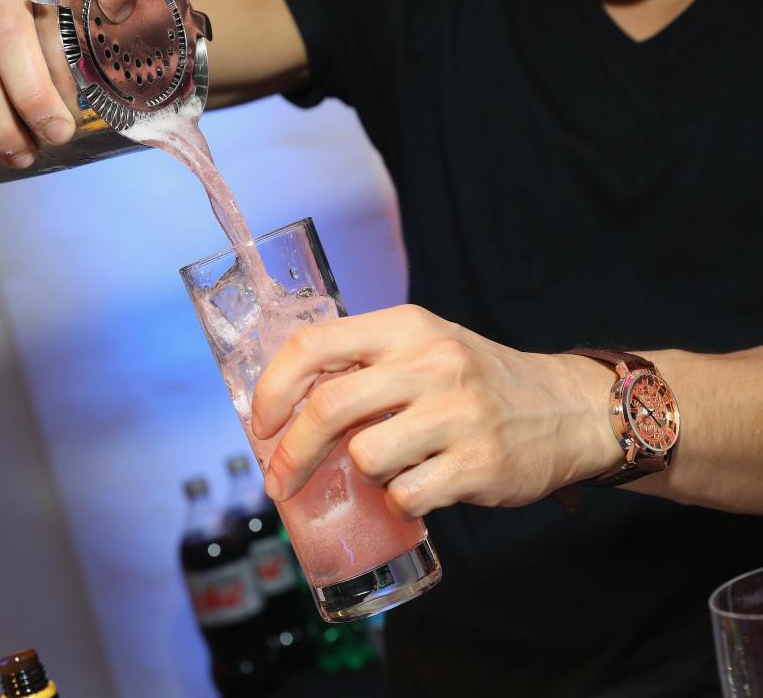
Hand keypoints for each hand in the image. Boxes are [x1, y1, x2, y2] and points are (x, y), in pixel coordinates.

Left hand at [250, 305, 622, 518]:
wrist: (569, 408)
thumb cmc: (478, 381)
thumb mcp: (426, 347)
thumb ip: (366, 363)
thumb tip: (287, 406)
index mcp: (407, 327)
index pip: (313, 343)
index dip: (272, 386)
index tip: (260, 422)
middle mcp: (431, 362)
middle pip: (327, 407)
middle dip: (290, 452)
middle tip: (279, 479)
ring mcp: (457, 413)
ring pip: (365, 457)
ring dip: (360, 475)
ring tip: (386, 471)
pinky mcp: (479, 463)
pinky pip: (404, 495)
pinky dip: (398, 502)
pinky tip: (417, 490)